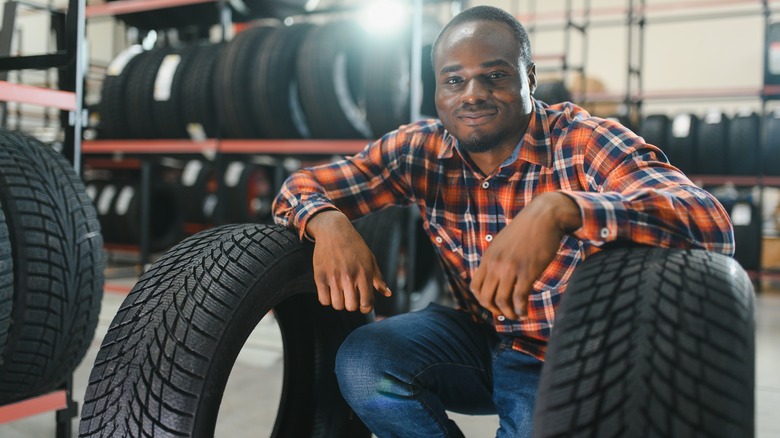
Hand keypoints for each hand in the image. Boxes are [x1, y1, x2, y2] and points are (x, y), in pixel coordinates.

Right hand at [306, 210, 391, 313]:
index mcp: (364, 273)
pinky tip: (330, 291)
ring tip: (341, 293)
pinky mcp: (320, 276)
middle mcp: (349, 277)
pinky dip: (327, 299)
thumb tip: (388, 294)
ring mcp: (333, 277)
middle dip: (352, 305)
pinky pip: (323, 300)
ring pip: (337, 305)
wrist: (333, 231)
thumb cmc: (354, 246)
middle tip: (351, 297)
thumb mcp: (370, 259)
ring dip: (340, 302)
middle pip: (351, 307)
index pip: (367, 302)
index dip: (366, 308)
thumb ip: (378, 279)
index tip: (364, 305)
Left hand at [470, 192, 581, 319]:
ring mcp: (511, 268)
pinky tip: (526, 312)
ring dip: (509, 314)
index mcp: (488, 257)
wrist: (544, 216)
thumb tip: (496, 276)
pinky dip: (521, 309)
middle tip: (506, 313)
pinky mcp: (527, 271)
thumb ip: (496, 259)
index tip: (494, 304)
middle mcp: (496, 264)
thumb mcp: (502, 243)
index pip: (475, 287)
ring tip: (517, 315)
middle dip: (495, 310)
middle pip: (486, 298)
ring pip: (502, 301)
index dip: (482, 301)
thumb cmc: (526, 230)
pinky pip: (519, 298)